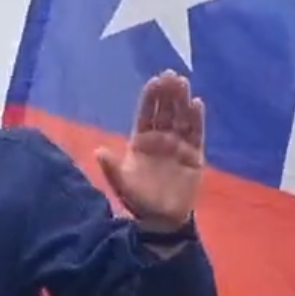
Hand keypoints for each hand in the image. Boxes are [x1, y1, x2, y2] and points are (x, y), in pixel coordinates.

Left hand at [97, 71, 205, 231]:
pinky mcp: (194, 156)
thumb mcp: (121, 183)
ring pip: (181, 118)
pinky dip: (197, 119)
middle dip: (167, 93)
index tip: (154, 81)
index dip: (150, 98)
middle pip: (165, 111)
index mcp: (141, 141)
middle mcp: (160, 139)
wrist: (161, 220)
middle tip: (171, 75)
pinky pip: (196, 133)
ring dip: (182, 101)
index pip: (146, 114)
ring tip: (184, 83)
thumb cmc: (138, 199)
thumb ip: (111, 167)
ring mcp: (178, 146)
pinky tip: (197, 104)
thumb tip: (98, 150)